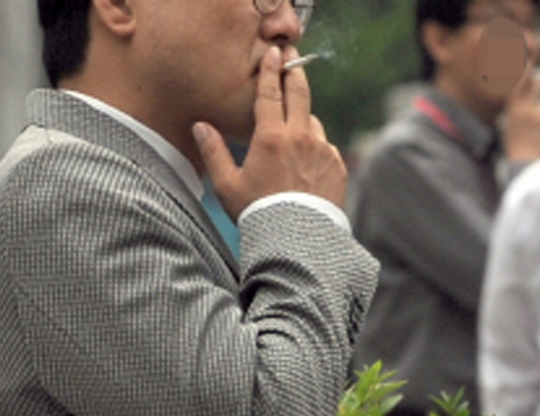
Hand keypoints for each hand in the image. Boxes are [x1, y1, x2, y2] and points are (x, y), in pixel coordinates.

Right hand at [194, 46, 347, 218]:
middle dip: (294, 73)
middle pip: (299, 94)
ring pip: (312, 123)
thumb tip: (201, 126)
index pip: (269, 94)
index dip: (270, 70)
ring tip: (292, 137)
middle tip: (293, 58)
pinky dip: (316, 148)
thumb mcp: (228, 185)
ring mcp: (323, 150)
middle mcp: (300, 138)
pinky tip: (306, 164)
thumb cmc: (259, 214)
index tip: (273, 53)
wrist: (300, 239)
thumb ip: (214, 152)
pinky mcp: (338, 165)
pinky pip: (325, 147)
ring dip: (303, 122)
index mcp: (271, 138)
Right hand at [501, 69, 539, 163]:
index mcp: (513, 109)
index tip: (525, 65)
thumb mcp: (508, 126)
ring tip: (532, 128)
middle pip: (534, 86)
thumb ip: (517, 111)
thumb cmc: (513, 148)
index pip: (518, 84)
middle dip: (535, 81)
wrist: (525, 163)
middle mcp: (527, 109)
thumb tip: (526, 101)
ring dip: (538, 113)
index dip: (522, 73)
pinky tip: (538, 135)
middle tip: (538, 78)